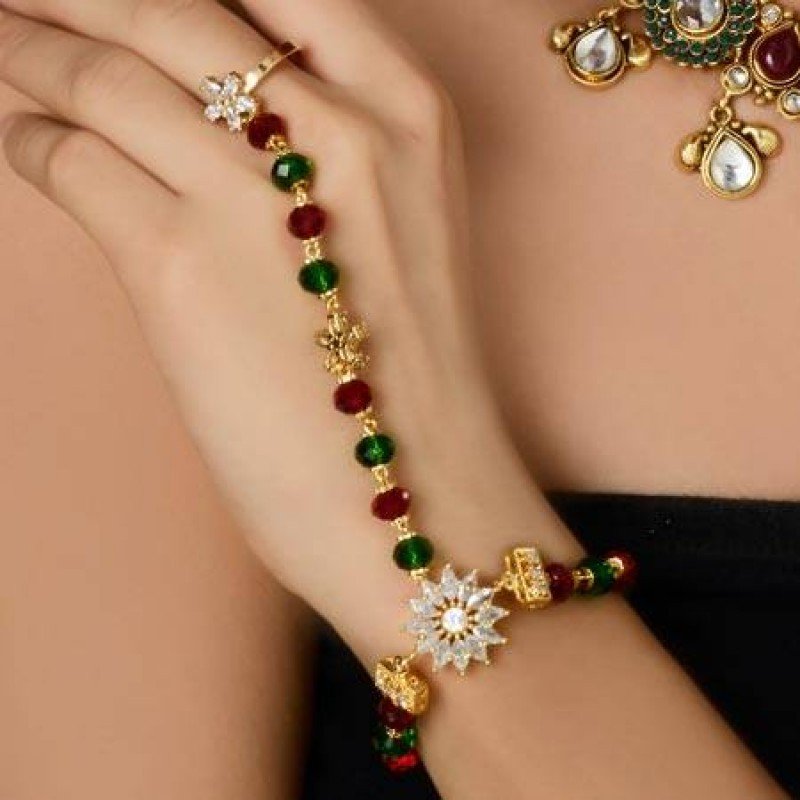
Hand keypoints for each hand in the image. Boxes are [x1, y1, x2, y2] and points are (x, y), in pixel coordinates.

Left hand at [0, 0, 573, 655]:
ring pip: (104, 72)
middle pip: (169, 7)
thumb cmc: (413, 375)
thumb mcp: (399, 224)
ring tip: (5, 46)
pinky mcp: (181, 266)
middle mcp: (339, 129)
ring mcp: (256, 195)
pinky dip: (31, 141)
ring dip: (32, 53)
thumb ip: (326, 147)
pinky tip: (25, 141)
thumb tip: (209, 94)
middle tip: (27, 1)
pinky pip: (71, 159)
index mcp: (407, 111)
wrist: (416, 493)